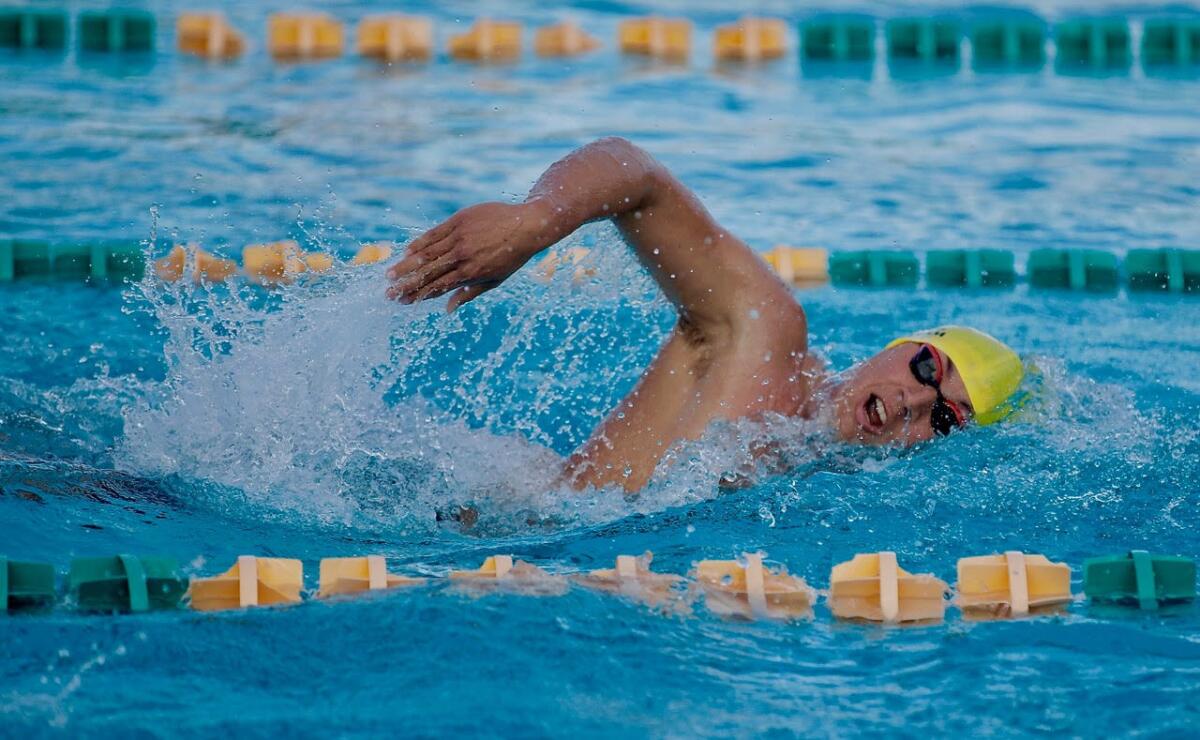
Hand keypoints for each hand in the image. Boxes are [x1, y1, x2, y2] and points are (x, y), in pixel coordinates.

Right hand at [386, 201, 550, 310]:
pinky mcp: (458, 221)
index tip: (403, 302)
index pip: (438, 287)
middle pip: (428, 273)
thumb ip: (469, 293)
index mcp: (471, 274)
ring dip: (406, 265)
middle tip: (388, 293)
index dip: (418, 295)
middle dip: (406, 284)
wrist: (527, 225)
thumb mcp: (494, 280)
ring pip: (426, 254)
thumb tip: (447, 309)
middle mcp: (462, 257)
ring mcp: (459, 238)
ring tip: (389, 275)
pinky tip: (406, 252)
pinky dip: (419, 243)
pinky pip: (434, 234)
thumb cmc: (512, 256)